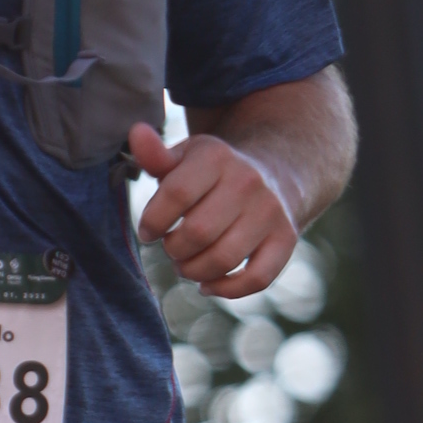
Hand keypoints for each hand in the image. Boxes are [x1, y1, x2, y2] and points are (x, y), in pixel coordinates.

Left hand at [129, 122, 298, 296]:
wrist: (275, 172)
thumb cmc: (214, 172)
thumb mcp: (186, 157)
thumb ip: (155, 155)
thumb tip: (136, 133)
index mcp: (216, 158)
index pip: (176, 194)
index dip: (153, 221)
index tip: (148, 232)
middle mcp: (248, 182)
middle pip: (197, 232)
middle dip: (174, 249)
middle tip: (171, 248)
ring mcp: (270, 212)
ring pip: (223, 259)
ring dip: (194, 271)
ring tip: (186, 265)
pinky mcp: (286, 239)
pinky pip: (257, 279)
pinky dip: (227, 290)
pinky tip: (208, 285)